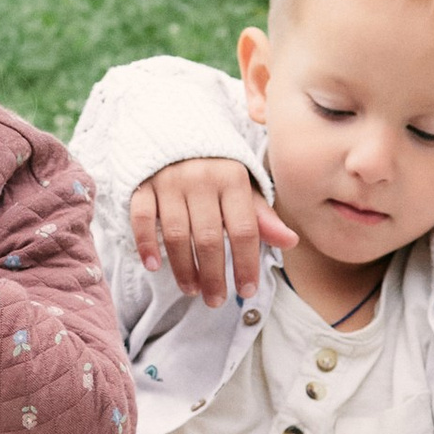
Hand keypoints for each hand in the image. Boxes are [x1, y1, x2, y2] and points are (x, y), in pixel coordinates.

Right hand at [128, 155, 295, 306]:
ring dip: (184, 268)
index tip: (247, 290)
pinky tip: (153, 265)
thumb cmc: (217, 169)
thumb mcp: (244, 187)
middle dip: (214, 275)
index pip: (243, 229)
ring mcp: (170, 181)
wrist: (175, 131)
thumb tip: (291, 241)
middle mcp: (202, 178)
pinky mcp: (143, 184)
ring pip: (177, 233)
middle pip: (209, 237)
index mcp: (233, 179)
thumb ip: (262, 217)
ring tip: (192, 290)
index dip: (246, 264)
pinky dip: (146, 243)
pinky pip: (142, 218)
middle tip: (216, 301)